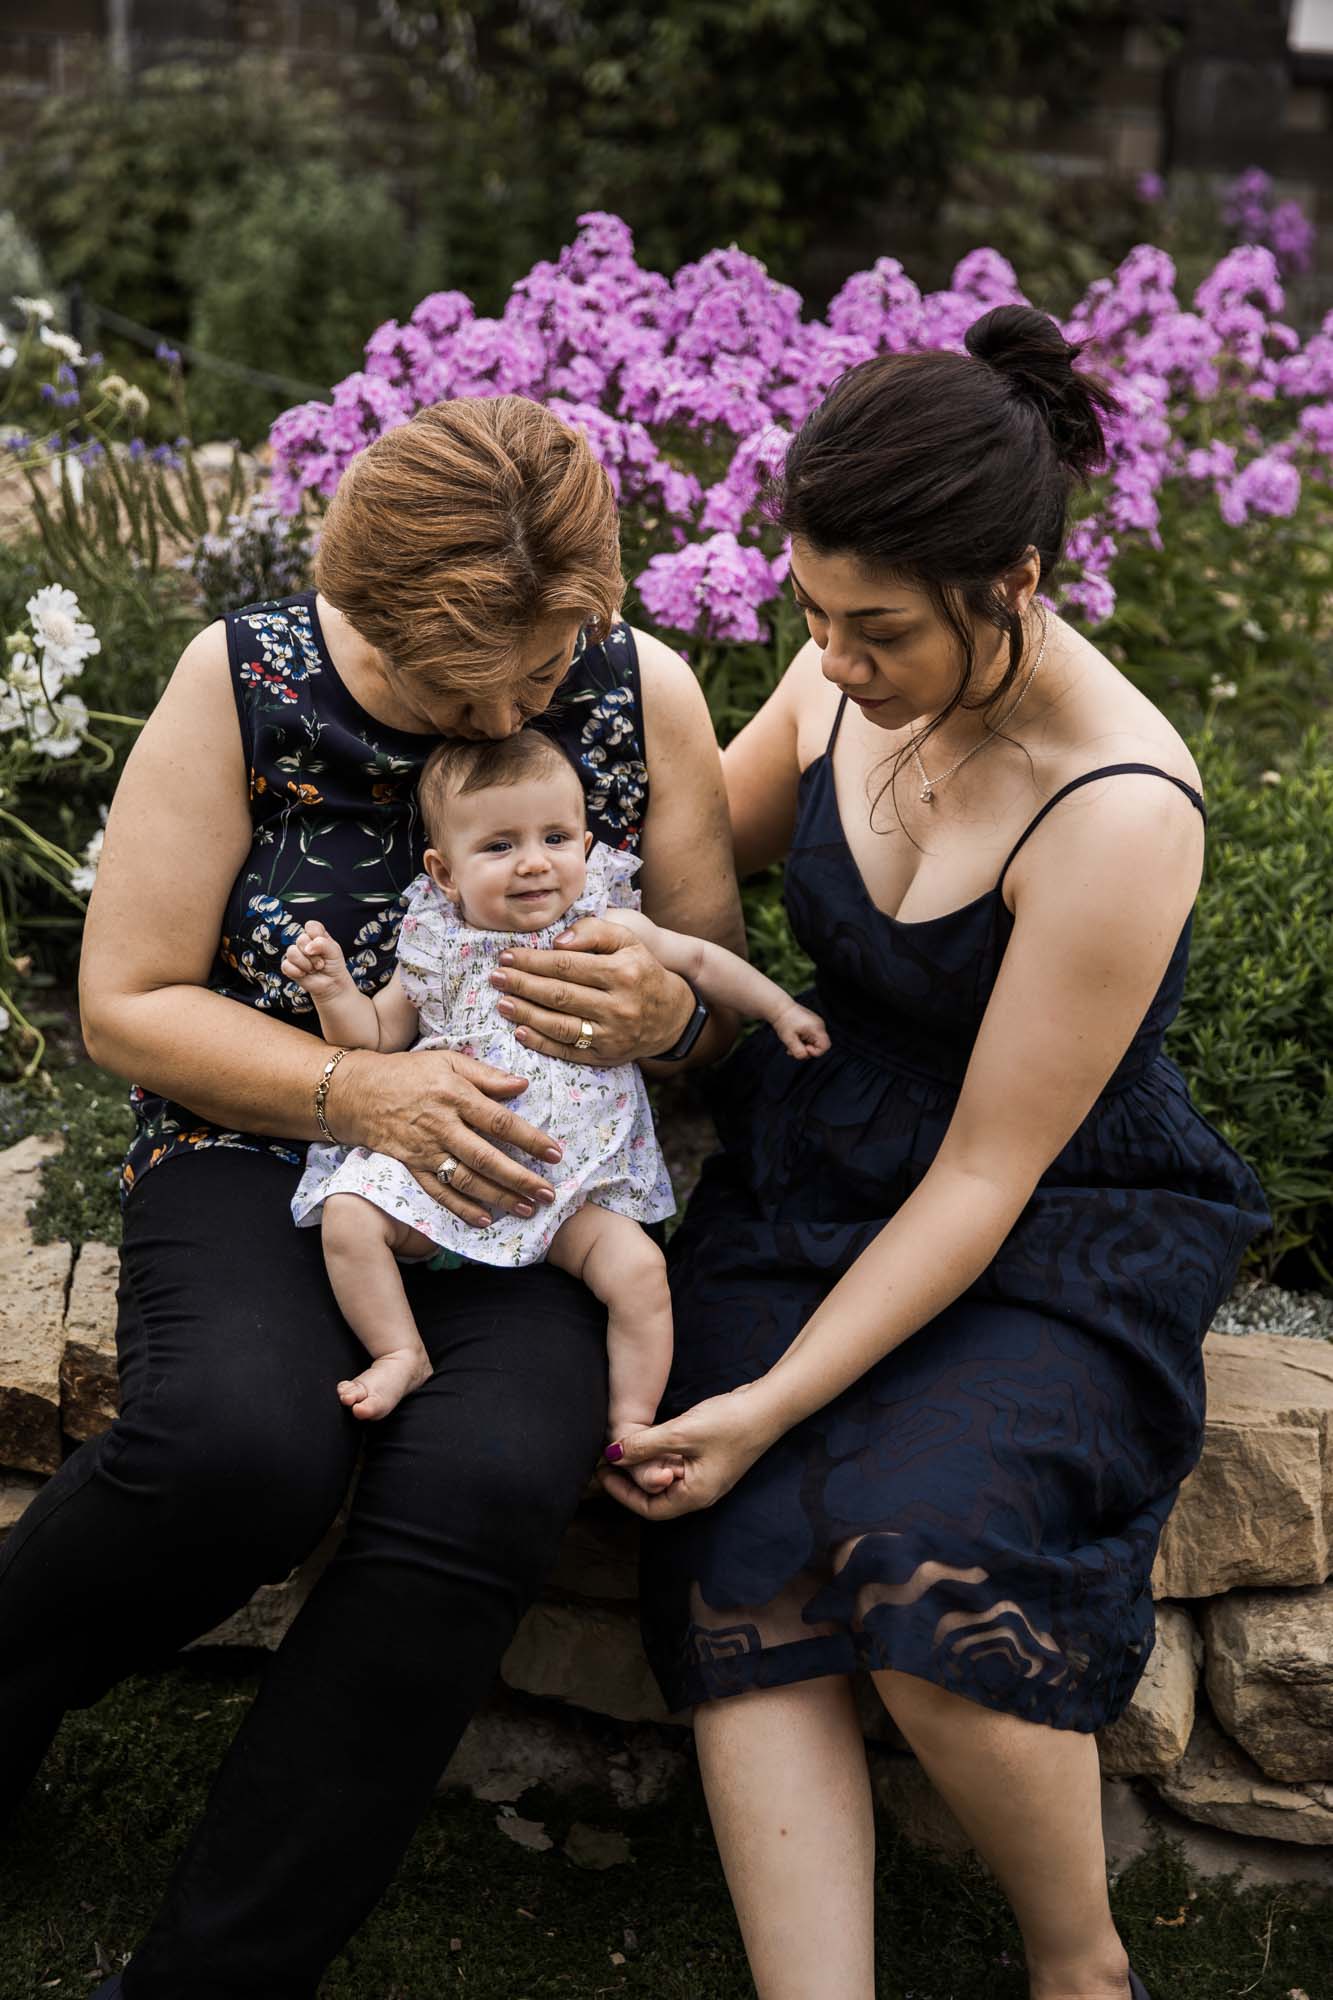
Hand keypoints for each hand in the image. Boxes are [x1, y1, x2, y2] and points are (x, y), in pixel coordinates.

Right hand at [281, 920, 352, 1003]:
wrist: (332, 984)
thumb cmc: (334, 965)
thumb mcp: (334, 951)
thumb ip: (323, 944)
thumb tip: (307, 948)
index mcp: (316, 935)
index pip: (311, 926)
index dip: (316, 935)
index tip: (323, 945)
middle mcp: (304, 943)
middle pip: (301, 939)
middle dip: (313, 955)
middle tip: (321, 963)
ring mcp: (296, 954)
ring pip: (291, 951)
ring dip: (305, 964)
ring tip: (313, 969)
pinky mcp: (289, 967)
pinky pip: (285, 965)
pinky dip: (297, 971)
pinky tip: (304, 974)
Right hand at [331, 1046, 565, 1230]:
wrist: (357, 1093)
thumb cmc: (408, 1073)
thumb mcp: (448, 1060)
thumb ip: (486, 1074)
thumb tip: (523, 1083)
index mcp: (455, 1095)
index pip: (500, 1121)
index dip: (530, 1139)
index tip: (555, 1154)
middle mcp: (442, 1126)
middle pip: (487, 1158)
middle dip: (520, 1179)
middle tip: (548, 1194)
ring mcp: (426, 1150)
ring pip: (467, 1180)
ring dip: (499, 1197)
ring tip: (527, 1209)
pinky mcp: (412, 1167)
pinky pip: (440, 1193)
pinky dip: (462, 1209)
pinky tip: (486, 1219)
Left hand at [488, 916, 694, 1064]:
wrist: (672, 1015)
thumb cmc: (642, 970)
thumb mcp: (628, 941)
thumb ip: (594, 931)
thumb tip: (557, 942)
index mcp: (623, 972)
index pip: (567, 966)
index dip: (533, 961)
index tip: (508, 955)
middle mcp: (618, 1006)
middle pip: (559, 995)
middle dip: (522, 985)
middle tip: (496, 977)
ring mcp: (612, 1035)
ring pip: (560, 1025)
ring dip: (526, 1014)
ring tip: (502, 1002)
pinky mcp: (606, 1057)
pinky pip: (567, 1051)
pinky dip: (541, 1042)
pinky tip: (520, 1031)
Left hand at [595, 1383, 779, 1519]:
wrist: (768, 1406)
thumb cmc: (729, 1422)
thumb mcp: (680, 1433)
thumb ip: (644, 1446)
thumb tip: (611, 1454)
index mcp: (694, 1496)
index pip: (648, 1508)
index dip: (622, 1493)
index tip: (602, 1473)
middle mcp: (700, 1492)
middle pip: (656, 1497)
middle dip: (630, 1480)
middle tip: (609, 1459)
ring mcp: (707, 1477)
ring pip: (667, 1480)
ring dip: (645, 1466)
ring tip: (623, 1448)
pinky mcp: (711, 1460)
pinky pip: (678, 1466)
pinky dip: (661, 1456)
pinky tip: (650, 1439)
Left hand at [771, 1002, 829, 1059]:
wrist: (780, 1008)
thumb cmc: (784, 1021)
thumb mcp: (788, 1039)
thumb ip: (797, 1050)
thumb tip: (804, 1056)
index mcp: (816, 1028)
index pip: (825, 1046)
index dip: (815, 1052)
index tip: (803, 1048)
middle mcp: (819, 1025)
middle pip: (820, 1045)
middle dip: (807, 1051)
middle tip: (793, 1049)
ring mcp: (816, 1024)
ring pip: (815, 1042)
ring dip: (803, 1047)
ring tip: (790, 1045)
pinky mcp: (812, 1024)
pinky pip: (811, 1037)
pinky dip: (803, 1041)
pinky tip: (793, 1040)